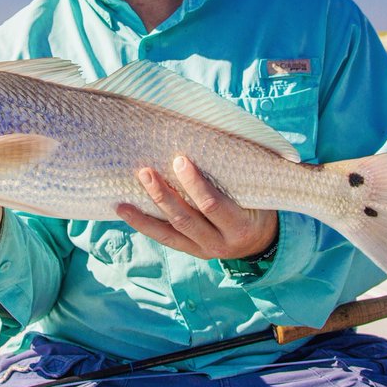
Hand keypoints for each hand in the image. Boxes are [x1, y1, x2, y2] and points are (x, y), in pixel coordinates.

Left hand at [116, 155, 277, 260]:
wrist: (262, 241)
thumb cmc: (258, 205)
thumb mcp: (256, 194)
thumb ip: (239, 175)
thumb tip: (216, 135)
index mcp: (239, 226)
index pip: (213, 205)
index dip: (195, 185)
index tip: (180, 161)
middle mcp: (220, 243)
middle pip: (186, 219)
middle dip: (164, 196)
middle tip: (146, 172)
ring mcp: (204, 249)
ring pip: (171, 230)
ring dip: (148, 210)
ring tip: (124, 196)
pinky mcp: (191, 251)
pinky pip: (164, 238)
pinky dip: (144, 224)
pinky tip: (125, 210)